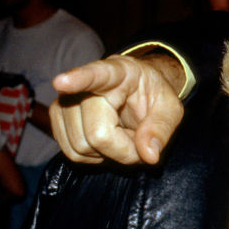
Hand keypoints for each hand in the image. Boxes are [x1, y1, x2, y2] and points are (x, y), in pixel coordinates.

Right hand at [50, 54, 184, 164]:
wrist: (136, 94)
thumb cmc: (153, 97)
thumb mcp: (171, 108)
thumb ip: (162, 128)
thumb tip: (148, 155)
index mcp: (119, 72)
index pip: (97, 74)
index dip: (78, 79)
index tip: (62, 82)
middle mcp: (84, 84)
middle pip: (97, 134)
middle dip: (123, 148)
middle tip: (140, 140)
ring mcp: (65, 101)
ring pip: (81, 147)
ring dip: (109, 153)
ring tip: (123, 135)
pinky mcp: (58, 119)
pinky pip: (73, 154)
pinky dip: (95, 156)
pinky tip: (108, 141)